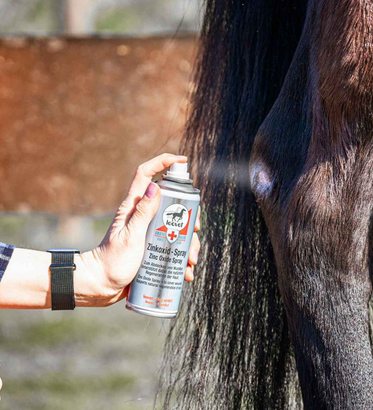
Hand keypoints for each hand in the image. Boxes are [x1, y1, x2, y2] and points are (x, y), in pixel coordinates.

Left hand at [79, 154, 200, 306]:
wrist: (101, 287)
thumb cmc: (112, 262)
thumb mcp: (130, 237)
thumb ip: (142, 213)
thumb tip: (156, 186)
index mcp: (134, 207)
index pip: (146, 174)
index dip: (162, 162)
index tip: (182, 161)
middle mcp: (143, 216)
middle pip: (172, 203)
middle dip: (189, 217)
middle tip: (195, 231)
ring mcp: (149, 232)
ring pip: (177, 228)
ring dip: (189, 244)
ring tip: (190, 263)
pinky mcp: (153, 248)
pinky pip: (173, 247)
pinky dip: (182, 259)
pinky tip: (185, 273)